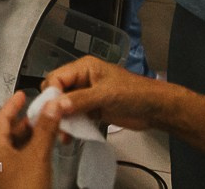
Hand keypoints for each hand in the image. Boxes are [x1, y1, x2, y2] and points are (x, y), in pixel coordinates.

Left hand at [0, 91, 60, 188]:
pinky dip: (27, 150)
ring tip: (43, 128)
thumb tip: (51, 107)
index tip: (21, 95)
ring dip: (27, 135)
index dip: (12, 104)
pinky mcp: (7, 184)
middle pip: (5, 132)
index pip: (0, 118)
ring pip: (11, 147)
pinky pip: (15, 159)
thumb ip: (45, 128)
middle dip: (23, 120)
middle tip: (38, 111)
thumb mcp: (38, 155)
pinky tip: (40, 150)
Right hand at [43, 56, 161, 131]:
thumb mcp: (105, 95)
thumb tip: (56, 106)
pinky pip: (74, 117)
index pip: (56, 77)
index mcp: (83, 68)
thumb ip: (80, 99)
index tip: (49, 112)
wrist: (155, 109)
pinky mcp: (91, 110)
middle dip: (54, 108)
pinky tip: (70, 136)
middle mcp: (82, 80)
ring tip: (63, 135)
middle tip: (54, 125)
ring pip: (64, 107)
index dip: (51, 94)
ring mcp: (86, 96)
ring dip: (62, 120)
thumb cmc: (134, 93)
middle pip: (57, 92)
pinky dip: (71, 126)